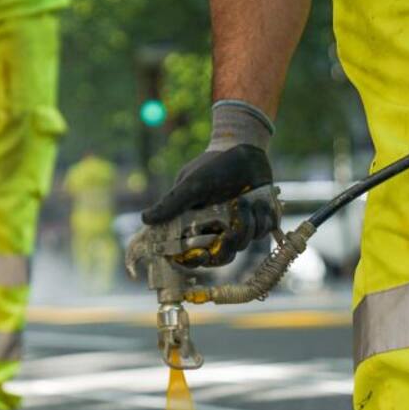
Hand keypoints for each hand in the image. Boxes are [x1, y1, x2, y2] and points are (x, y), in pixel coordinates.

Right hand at [142, 100, 278, 267]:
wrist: (243, 149)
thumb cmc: (213, 166)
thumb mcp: (191, 185)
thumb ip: (171, 204)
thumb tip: (144, 219)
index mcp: (196, 225)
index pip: (191, 254)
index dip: (195, 260)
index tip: (202, 255)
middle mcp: (217, 230)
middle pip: (220, 257)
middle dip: (227, 245)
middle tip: (230, 231)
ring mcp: (240, 226)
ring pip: (244, 243)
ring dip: (246, 224)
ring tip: (244, 201)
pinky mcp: (260, 220)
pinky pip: (264, 231)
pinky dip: (263, 218)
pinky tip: (259, 202)